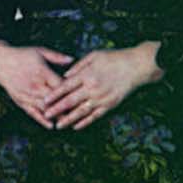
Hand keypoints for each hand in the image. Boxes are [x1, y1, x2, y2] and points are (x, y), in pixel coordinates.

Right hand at [0, 41, 74, 129]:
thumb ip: (57, 57)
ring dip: (56, 116)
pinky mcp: (20, 101)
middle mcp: (35, 85)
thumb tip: (73, 59)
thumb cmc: (22, 55)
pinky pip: (32, 113)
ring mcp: (27, 94)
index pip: (61, 85)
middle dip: (67, 107)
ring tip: (69, 122)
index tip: (83, 96)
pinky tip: (50, 126)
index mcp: (42, 72)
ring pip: (45, 108)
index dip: (72, 91)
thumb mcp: (40, 51)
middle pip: (55, 100)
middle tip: (80, 113)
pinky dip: (41, 120)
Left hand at [43, 42, 162, 130]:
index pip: (66, 86)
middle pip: (70, 101)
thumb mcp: (95, 55)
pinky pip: (95, 116)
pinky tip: (76, 126)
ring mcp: (101, 98)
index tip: (44, 100)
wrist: (138, 66)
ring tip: (58, 125)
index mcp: (87, 74)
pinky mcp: (110, 105)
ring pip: (81, 111)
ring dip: (68, 119)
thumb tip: (65, 75)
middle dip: (56, 109)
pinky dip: (85, 122)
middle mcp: (92, 88)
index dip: (54, 94)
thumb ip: (78, 65)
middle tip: (45, 115)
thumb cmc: (115, 58)